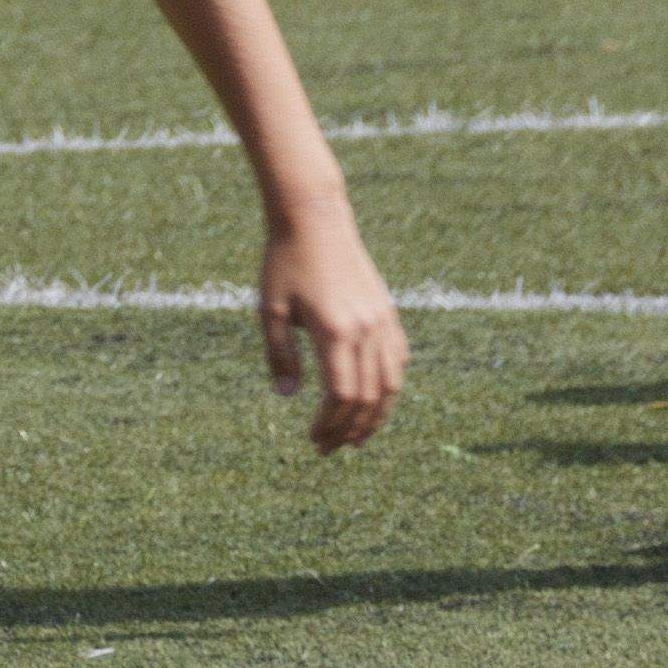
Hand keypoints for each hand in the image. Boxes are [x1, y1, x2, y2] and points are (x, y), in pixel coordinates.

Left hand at [258, 197, 403, 456]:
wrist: (314, 218)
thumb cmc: (284, 262)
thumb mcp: (270, 310)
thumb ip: (279, 356)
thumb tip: (286, 397)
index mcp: (334, 332)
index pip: (341, 396)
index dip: (330, 425)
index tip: (313, 440)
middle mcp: (366, 329)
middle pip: (369, 397)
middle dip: (350, 429)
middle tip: (330, 449)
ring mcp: (382, 320)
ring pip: (391, 383)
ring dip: (376, 415)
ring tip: (356, 437)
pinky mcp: (387, 311)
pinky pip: (398, 358)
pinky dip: (389, 385)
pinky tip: (374, 399)